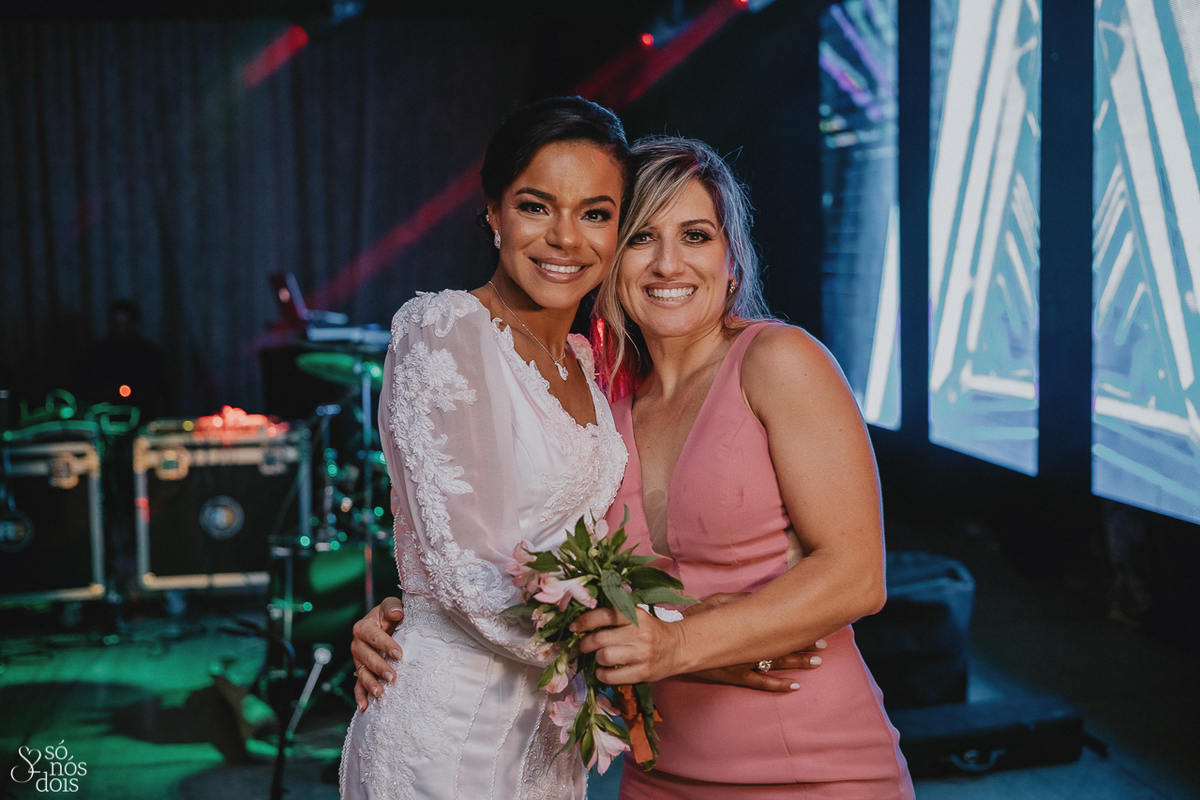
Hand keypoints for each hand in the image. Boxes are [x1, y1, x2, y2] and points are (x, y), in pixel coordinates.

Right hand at [351, 596, 404, 711]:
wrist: (387, 625)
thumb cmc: (390, 615)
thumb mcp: (390, 606)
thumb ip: (392, 606)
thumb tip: (396, 613)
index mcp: (363, 627)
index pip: (373, 636)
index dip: (385, 644)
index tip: (399, 654)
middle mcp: (358, 644)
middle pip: (366, 657)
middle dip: (379, 667)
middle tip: (393, 677)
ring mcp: (358, 660)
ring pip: (362, 673)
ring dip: (370, 684)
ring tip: (380, 693)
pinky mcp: (361, 672)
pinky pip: (358, 686)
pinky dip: (360, 696)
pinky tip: (365, 707)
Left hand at [573, 605, 684, 685]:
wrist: (677, 648)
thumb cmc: (651, 631)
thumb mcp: (637, 616)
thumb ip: (616, 615)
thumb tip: (584, 620)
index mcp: (636, 615)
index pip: (606, 615)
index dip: (586, 621)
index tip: (575, 626)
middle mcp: (639, 633)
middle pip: (601, 639)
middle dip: (586, 643)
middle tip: (584, 645)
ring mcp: (642, 654)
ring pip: (604, 657)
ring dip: (596, 658)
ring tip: (598, 657)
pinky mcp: (642, 672)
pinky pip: (612, 676)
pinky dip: (602, 674)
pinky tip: (604, 671)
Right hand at [682, 592, 824, 689]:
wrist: (677, 642)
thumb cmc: (698, 618)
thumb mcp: (719, 601)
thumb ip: (741, 600)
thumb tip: (761, 599)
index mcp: (745, 626)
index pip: (778, 628)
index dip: (798, 628)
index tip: (816, 627)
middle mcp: (747, 646)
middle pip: (781, 646)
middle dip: (803, 646)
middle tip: (823, 645)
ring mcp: (742, 664)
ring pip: (775, 665)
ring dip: (796, 664)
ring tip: (816, 662)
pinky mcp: (734, 675)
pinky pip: (760, 683)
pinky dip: (777, 685)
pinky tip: (793, 686)